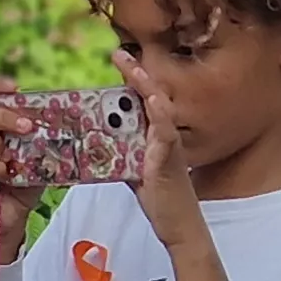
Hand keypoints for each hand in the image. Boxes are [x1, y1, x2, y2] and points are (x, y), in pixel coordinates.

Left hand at [116, 50, 205, 252]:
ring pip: (161, 111)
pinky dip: (161, 118)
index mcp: (156, 137)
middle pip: (152, 99)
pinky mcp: (170, 163)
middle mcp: (166, 137)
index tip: (120, 58)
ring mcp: (170, 148)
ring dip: (147, 88)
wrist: (180, 227)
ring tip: (133, 68)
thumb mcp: (135, 173)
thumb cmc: (162, 201)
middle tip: (119, 53)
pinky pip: (167, 136)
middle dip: (136, 75)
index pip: (143, 102)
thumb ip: (121, 156)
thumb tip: (100, 146)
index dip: (133, 79)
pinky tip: (154, 102)